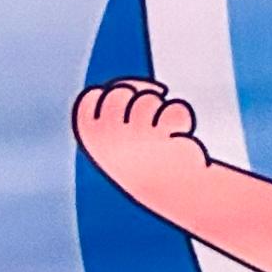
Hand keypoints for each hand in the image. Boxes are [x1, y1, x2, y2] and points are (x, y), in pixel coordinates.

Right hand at [73, 79, 210, 202]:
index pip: (91, 98)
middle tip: (149, 121)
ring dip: (160, 110)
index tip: (129, 105)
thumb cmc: (144, 161)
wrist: (171, 188)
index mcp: (91, 137)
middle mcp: (107, 135)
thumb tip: (131, 83)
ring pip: (148, 98)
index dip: (112, 94)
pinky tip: (177, 135)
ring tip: (162, 134)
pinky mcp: (162, 135)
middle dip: (138, 97)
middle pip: (119, 91)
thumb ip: (117, 110)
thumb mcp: (119, 138)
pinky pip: (174, 107)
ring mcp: (133, 134)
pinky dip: (180, 117)